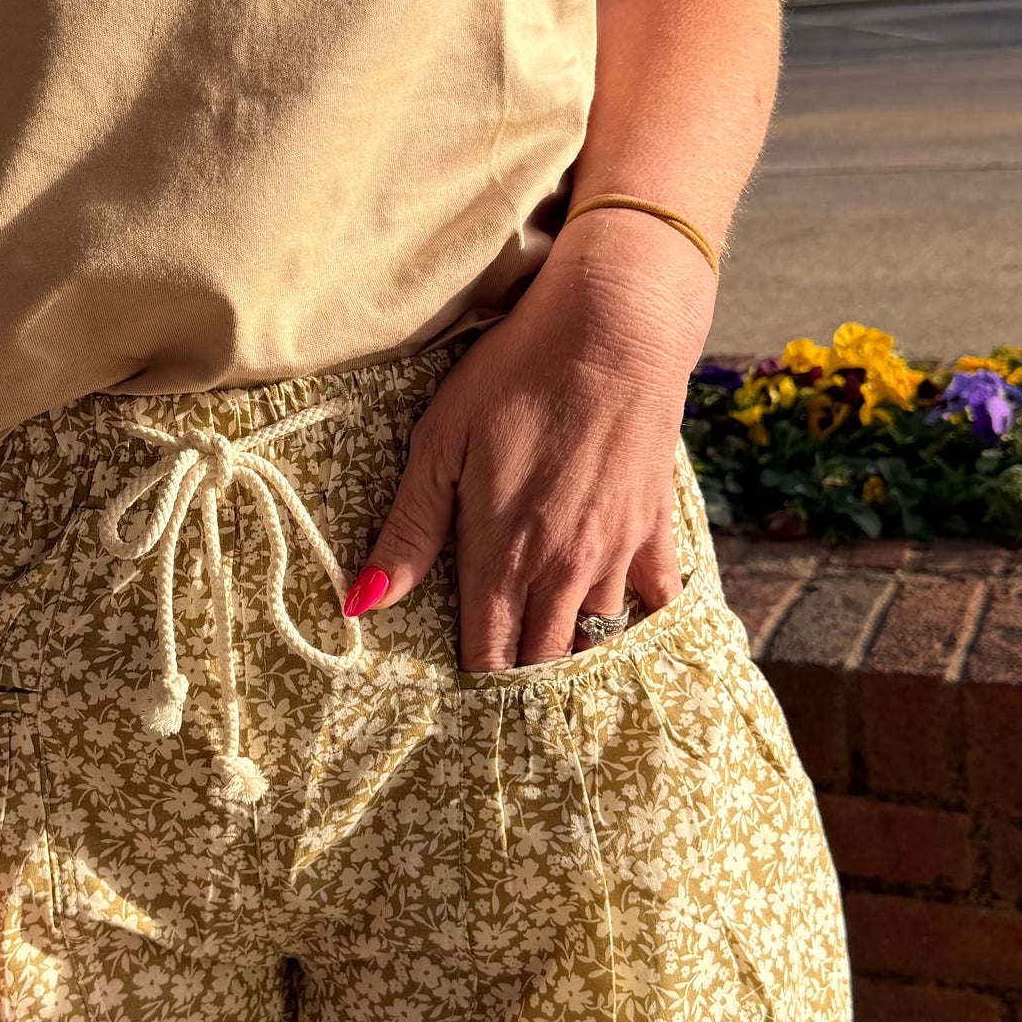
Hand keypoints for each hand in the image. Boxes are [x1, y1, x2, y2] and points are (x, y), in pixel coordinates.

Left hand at [353, 217, 713, 669]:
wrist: (613, 327)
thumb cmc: (515, 375)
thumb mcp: (441, 443)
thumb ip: (410, 531)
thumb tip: (363, 603)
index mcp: (503, 553)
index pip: (489, 652)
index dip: (475, 678)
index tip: (462, 693)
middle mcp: (564, 567)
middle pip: (544, 658)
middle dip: (522, 676)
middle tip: (505, 684)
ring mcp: (617, 550)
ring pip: (598, 635)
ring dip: (575, 650)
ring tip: (555, 654)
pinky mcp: (655, 524)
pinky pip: (659, 597)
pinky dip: (642, 617)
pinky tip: (628, 622)